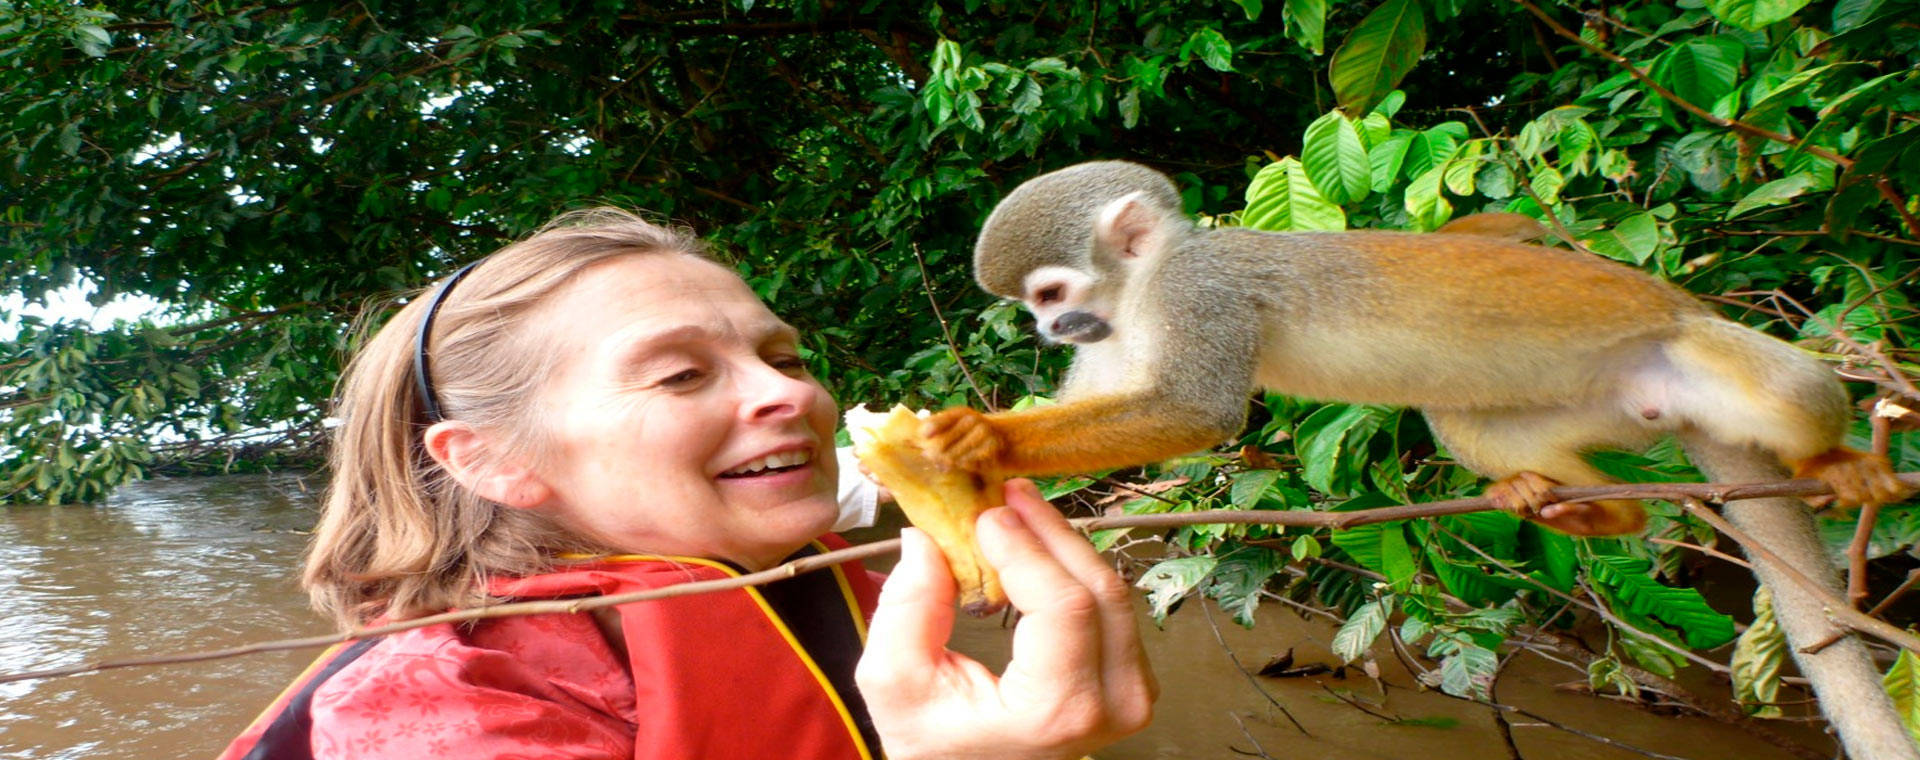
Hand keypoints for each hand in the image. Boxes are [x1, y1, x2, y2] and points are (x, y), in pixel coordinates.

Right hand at [856, 479, 1157, 759]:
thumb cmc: (936, 745)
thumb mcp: (894, 685)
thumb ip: (906, 608)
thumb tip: (925, 537)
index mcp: (1058, 711)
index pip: (1063, 605)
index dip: (1028, 546)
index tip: (986, 512)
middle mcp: (1113, 704)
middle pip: (1099, 588)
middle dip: (1050, 530)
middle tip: (1006, 492)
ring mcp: (1133, 695)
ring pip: (1113, 591)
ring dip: (1064, 543)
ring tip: (1018, 510)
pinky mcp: (1135, 681)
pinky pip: (1114, 607)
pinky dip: (1075, 568)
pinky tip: (1040, 547)